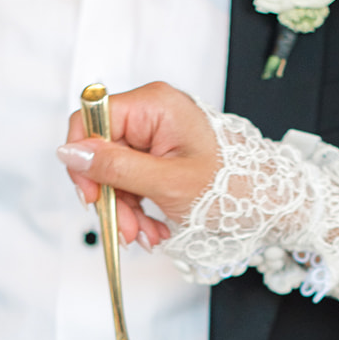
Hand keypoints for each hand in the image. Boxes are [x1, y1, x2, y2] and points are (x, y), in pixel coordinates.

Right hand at [57, 80, 219, 244]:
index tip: (90, 195)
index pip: (91, 118)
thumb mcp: (167, 183)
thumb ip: (115, 167)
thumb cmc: (232, 187)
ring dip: (125, 210)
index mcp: (154, 105)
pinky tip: (154, 227)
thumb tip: (69, 152)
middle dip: (111, 196)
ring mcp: (157, 135)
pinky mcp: (161, 155)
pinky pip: (133, 180)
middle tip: (124, 228)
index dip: (84, 158)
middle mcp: (153, 113)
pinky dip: (139, 208)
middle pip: (103, 151)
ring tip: (146, 234)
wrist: (269, 203)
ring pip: (116, 172)